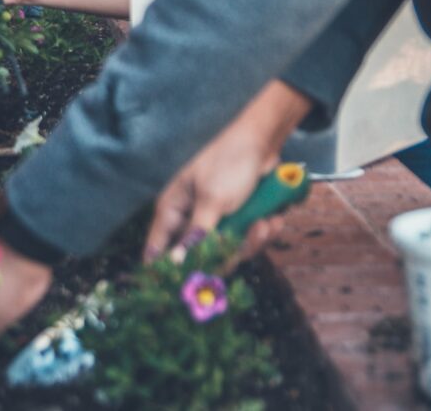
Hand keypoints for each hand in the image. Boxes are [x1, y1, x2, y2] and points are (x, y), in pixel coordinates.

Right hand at [143, 80, 311, 260]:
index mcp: (174, 209)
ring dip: (252, 240)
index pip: (158, 249)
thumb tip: (175, 264)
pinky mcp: (238, 218)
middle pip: (201, 258)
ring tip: (265, 222)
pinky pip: (248, 240)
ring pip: (229, 252)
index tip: (184, 289)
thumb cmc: (228, 161)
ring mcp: (216, 220)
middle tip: (248, 235)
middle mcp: (192, 218)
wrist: (262, 141)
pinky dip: (263, 230)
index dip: (167, 271)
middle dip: (229, 252)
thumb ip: (196, 236)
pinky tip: (273, 217)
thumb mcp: (212, 200)